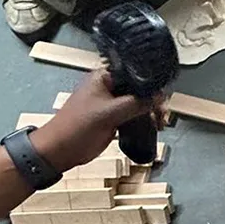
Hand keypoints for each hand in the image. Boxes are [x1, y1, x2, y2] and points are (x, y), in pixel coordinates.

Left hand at [30, 70, 157, 171]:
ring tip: (161, 122)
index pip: (134, 73)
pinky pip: (134, 115)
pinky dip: (145, 120)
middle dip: (153, 100)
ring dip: (151, 111)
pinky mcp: (114, 118)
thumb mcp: (109, 112)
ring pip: (138, 103)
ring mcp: (112, 103)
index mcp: (103, 77)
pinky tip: (155, 126)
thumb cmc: (78, 126)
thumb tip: (160, 97)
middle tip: (163, 113)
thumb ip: (136, 103)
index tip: (163, 95)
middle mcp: (109, 87)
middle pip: (139, 88)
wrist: (60, 151)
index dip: (150, 81)